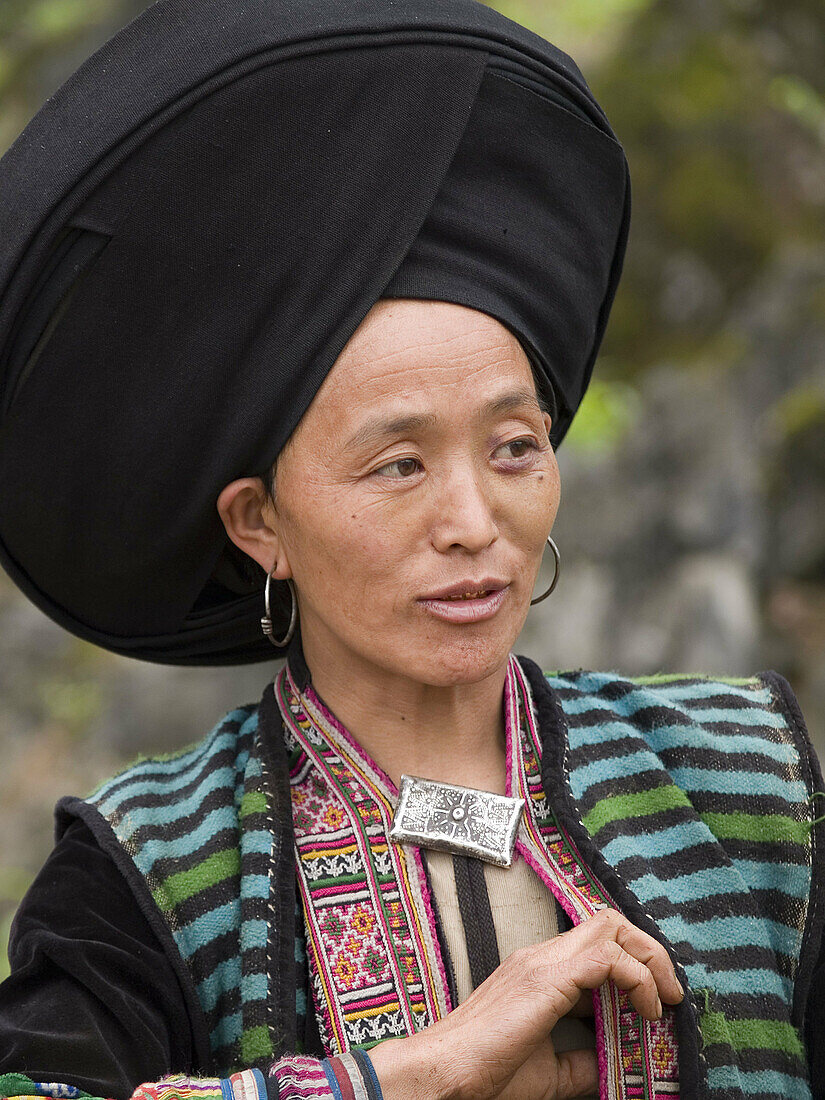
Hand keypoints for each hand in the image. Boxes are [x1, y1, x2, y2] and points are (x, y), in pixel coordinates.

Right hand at [368, 908, 683, 1099]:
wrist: (445, 1072)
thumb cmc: (486, 1073)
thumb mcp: (550, 1069)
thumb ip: (583, 1061)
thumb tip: (617, 1064)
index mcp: (540, 970)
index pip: (597, 941)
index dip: (634, 964)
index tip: (654, 1004)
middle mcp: (543, 955)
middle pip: (609, 921)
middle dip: (650, 951)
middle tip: (669, 995)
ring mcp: (544, 961)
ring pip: (611, 927)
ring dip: (650, 959)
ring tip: (663, 1002)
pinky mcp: (548, 978)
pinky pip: (608, 958)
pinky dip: (637, 979)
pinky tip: (645, 1011)